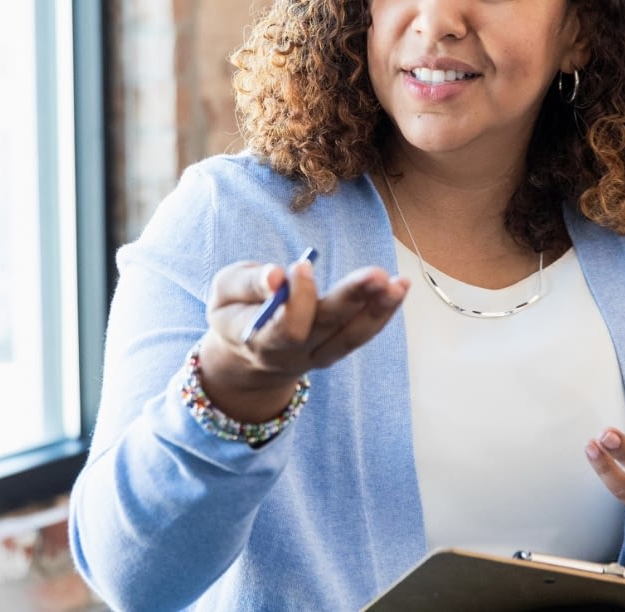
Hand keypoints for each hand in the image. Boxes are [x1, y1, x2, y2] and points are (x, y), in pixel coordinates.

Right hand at [197, 257, 407, 422]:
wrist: (245, 359)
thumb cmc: (234, 313)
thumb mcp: (223, 294)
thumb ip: (246, 284)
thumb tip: (276, 275)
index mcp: (260, 340)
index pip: (286, 328)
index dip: (297, 299)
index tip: (299, 266)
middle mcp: (294, 353)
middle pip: (326, 328)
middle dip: (352, 299)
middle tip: (376, 274)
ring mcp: (318, 354)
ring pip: (351, 335)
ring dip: (378, 309)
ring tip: (398, 283)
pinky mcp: (334, 350)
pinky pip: (360, 334)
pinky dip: (382, 311)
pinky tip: (401, 286)